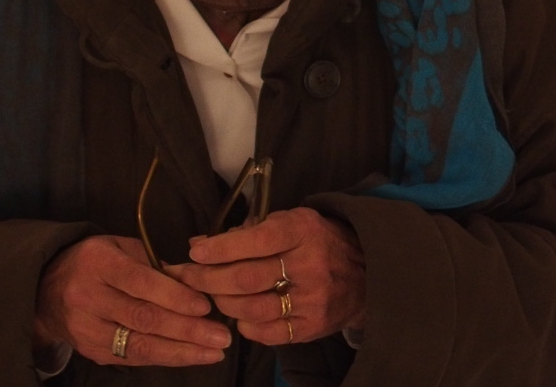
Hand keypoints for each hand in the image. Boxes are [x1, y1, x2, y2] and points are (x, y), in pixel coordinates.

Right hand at [33, 235, 228, 368]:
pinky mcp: (91, 351)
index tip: (205, 307)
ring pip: (138, 345)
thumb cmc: (96, 262)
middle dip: (186, 330)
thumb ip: (154, 263)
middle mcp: (88, 298)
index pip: (141, 283)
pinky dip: (163, 358)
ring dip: (180, 352)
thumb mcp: (121, 247)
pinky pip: (131, 358)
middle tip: (220, 337)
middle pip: (142, 318)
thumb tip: (194, 281)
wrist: (46, 291)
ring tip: (213, 352)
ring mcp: (87, 330)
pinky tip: (190, 357)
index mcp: (98, 264)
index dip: (174, 297)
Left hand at [172, 207, 365, 345]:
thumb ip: (249, 232)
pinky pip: (265, 332)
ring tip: (212, 295)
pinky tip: (239, 315)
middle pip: (245, 278)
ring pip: (250, 308)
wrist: (367, 273)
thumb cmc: (320, 242)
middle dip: (208, 278)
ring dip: (222, 302)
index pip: (256, 241)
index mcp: (304, 231)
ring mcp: (311, 300)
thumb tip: (199, 244)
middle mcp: (309, 265)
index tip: (195, 252)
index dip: (220, 249)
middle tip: (187, 276)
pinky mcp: (311, 327)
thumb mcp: (293, 222)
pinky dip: (244, 325)